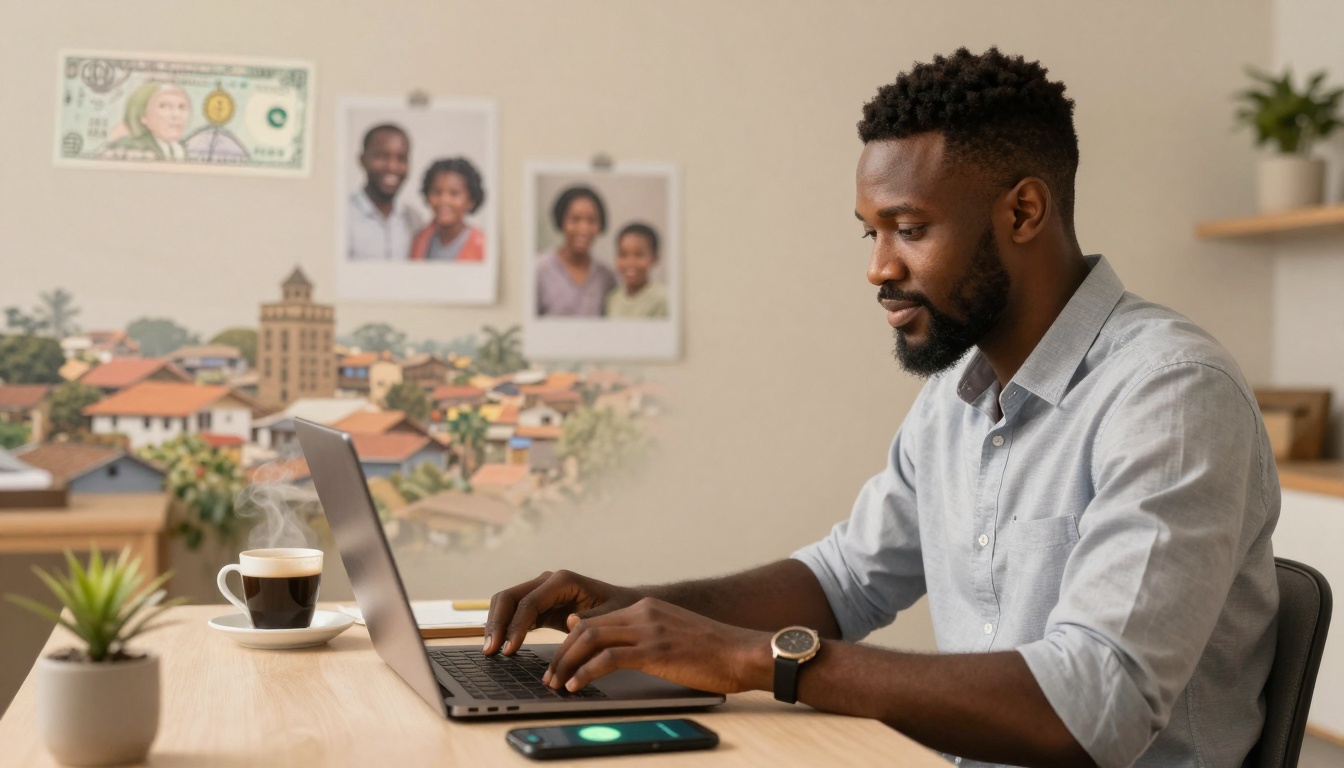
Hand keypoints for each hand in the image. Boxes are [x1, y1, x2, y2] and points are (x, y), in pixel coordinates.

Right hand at [483, 569, 640, 655]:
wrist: (623, 606)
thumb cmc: (618, 609)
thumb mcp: (608, 616)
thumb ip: (589, 619)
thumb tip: (570, 621)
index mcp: (563, 581)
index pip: (529, 602)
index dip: (516, 626)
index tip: (509, 649)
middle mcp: (547, 582)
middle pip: (509, 597)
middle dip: (497, 623)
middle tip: (490, 651)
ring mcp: (540, 592)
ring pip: (506, 603)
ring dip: (495, 625)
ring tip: (490, 651)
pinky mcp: (538, 606)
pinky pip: (513, 613)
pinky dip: (503, 628)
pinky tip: (499, 647)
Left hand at [542, 598, 771, 694]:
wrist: (743, 652)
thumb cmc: (714, 652)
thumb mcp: (673, 635)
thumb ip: (644, 636)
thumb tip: (614, 650)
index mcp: (647, 608)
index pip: (596, 619)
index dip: (571, 640)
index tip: (560, 659)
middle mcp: (643, 613)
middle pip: (585, 627)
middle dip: (562, 653)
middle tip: (550, 675)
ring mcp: (648, 630)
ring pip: (590, 639)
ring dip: (567, 663)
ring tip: (557, 683)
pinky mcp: (654, 651)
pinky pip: (607, 659)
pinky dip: (585, 673)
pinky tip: (577, 686)